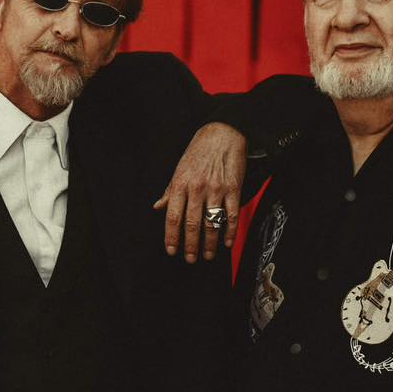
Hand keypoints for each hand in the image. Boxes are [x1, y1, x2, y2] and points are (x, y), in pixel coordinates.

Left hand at [154, 123, 246, 262]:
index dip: (171, 237)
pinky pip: (231, 215)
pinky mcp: (233, 189)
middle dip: (190, 245)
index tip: (171, 250)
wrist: (223, 132)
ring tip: (208, 255)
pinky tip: (226, 242)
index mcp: (180, 184)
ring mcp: (216, 190)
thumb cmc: (199, 150)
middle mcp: (197, 188)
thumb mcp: (179, 168)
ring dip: (210, 243)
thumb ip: (169, 190)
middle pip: (192, 224)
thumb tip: (158, 206)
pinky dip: (229, 232)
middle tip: (190, 259)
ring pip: (212, 223)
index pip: (173, 217)